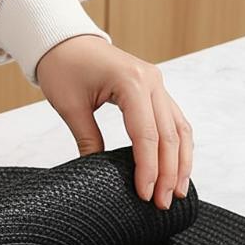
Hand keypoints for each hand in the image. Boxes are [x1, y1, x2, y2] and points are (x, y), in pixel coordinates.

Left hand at [36, 35, 192, 208]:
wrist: (65, 40)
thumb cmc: (63, 67)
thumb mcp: (70, 106)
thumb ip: (88, 140)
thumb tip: (98, 176)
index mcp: (131, 82)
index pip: (146, 135)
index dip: (148, 168)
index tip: (145, 194)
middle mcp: (151, 81)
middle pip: (169, 135)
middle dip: (168, 172)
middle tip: (162, 203)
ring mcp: (156, 83)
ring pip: (179, 128)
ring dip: (181, 162)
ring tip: (177, 192)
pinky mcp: (155, 89)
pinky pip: (174, 120)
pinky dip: (178, 145)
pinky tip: (177, 168)